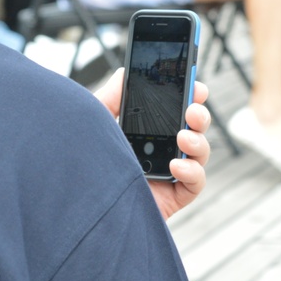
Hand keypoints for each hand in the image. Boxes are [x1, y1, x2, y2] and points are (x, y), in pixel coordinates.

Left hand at [94, 68, 211, 220]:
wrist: (80, 207)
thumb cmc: (85, 167)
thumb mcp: (95, 126)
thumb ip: (110, 98)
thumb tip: (124, 73)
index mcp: (147, 132)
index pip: (175, 111)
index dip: (190, 97)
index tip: (196, 85)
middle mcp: (161, 151)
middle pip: (193, 129)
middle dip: (200, 115)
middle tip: (193, 110)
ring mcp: (170, 174)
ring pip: (200, 153)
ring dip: (198, 140)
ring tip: (183, 136)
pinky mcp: (173, 197)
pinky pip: (196, 183)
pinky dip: (192, 171)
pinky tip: (176, 165)